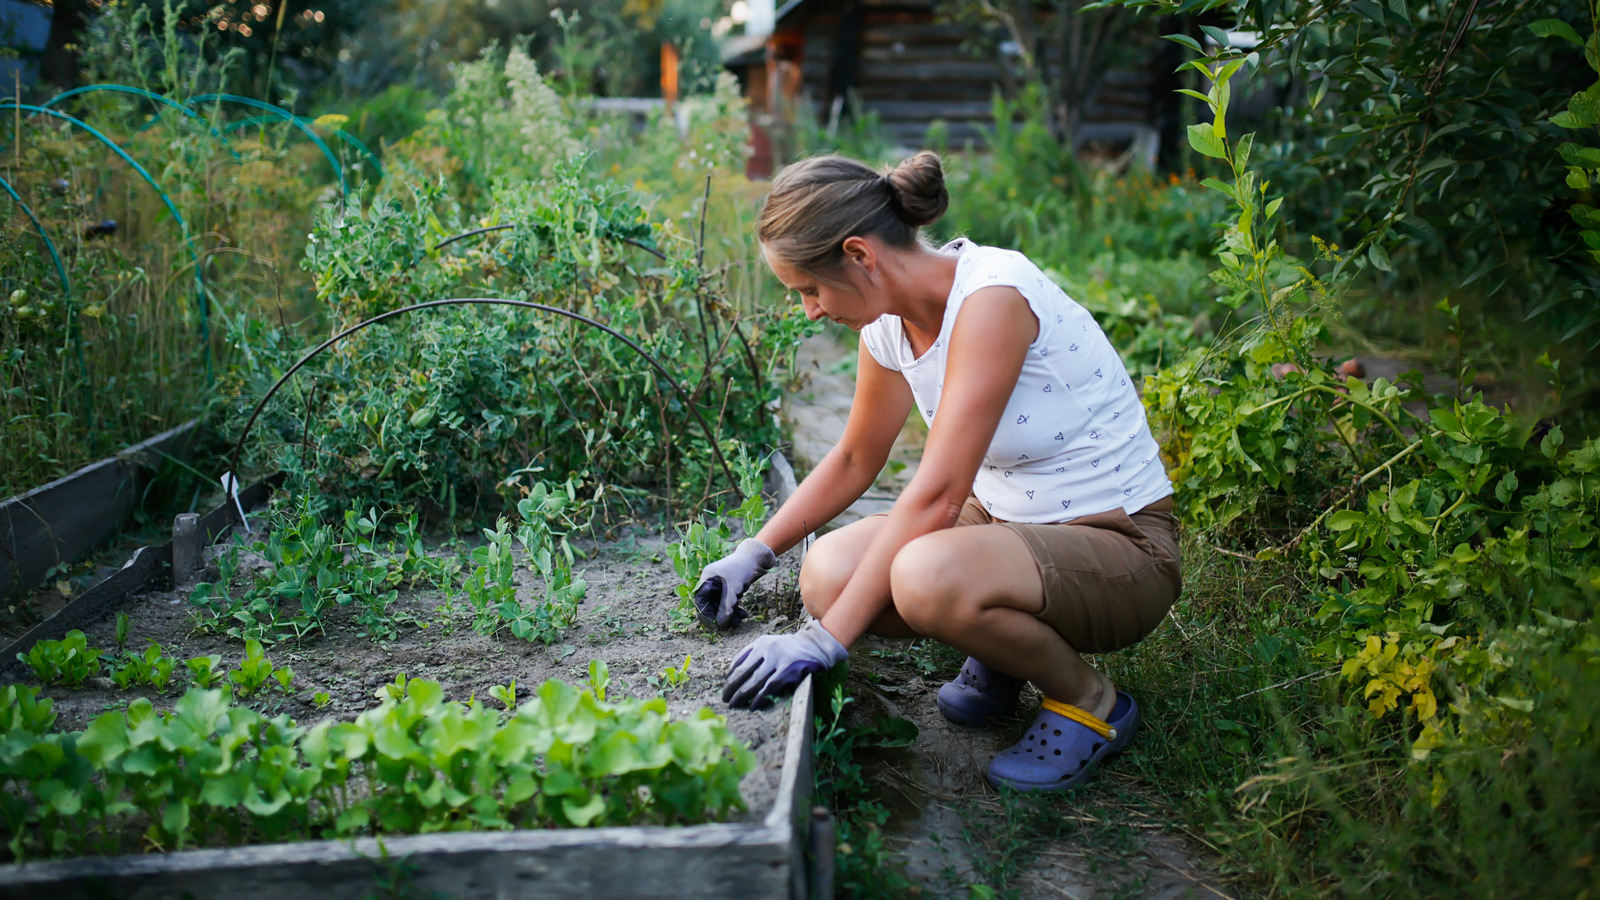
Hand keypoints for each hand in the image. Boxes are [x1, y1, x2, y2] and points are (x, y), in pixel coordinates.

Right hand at [693, 538, 777, 628]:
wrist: (757, 557)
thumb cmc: (743, 568)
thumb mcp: (734, 589)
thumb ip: (726, 607)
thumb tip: (721, 624)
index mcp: (707, 578)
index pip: (700, 600)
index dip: (705, 614)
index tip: (714, 626)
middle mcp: (711, 582)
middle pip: (710, 603)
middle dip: (720, 615)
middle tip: (728, 625)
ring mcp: (720, 584)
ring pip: (721, 604)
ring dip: (729, 614)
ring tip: (739, 620)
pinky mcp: (729, 587)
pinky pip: (729, 601)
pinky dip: (735, 608)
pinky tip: (743, 614)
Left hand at [723, 621, 847, 708]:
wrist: (815, 645)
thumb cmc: (790, 649)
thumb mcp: (771, 645)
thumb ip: (754, 655)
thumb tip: (735, 675)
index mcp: (760, 643)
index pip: (739, 661)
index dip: (730, 676)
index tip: (726, 686)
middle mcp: (767, 650)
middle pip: (743, 672)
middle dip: (731, 687)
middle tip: (725, 698)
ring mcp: (777, 660)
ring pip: (754, 681)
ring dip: (741, 695)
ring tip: (734, 704)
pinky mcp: (787, 672)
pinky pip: (768, 688)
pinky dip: (759, 698)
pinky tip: (752, 706)